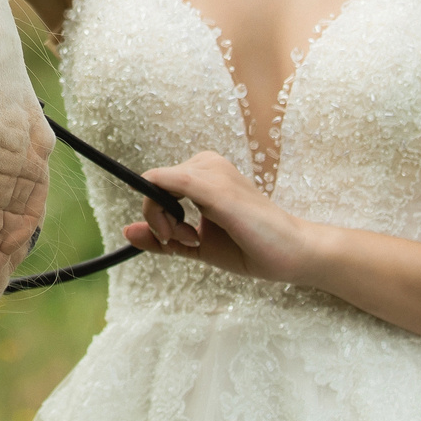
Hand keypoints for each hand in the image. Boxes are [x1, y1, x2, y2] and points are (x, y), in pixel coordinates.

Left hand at [123, 150, 320, 284]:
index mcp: (204, 173)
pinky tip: (193, 238)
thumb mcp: (197, 246)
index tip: (172, 241)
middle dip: (158, 220)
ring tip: (194, 242)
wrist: (293, 255)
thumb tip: (127, 231)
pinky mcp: (216, 187)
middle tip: (182, 244)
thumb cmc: (252, 247)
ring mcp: (213, 172)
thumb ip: (164, 238)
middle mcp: (207, 165)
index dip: (155, 215)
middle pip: (152, 184)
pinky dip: (166, 215)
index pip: (157, 185)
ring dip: (164, 222)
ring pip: (155, 184)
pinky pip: (169, 182)